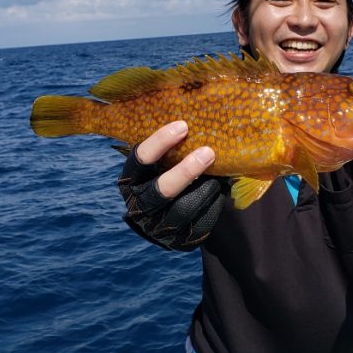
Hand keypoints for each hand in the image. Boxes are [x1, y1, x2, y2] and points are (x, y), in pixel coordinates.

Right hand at [119, 121, 224, 250]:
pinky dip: (214, 205)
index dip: (160, 142)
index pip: (139, 159)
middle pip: (161, 190)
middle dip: (186, 171)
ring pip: (183, 209)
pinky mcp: (177, 242)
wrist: (167, 215)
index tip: (183, 125)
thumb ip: (171, 144)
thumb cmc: (167, 172)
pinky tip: (222, 189)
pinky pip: (200, 224)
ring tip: (220, 173)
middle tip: (209, 152)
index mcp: (130, 179)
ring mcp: (156, 227)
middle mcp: (138, 205)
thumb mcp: (160, 159)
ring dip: (205, 188)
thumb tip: (199, 109)